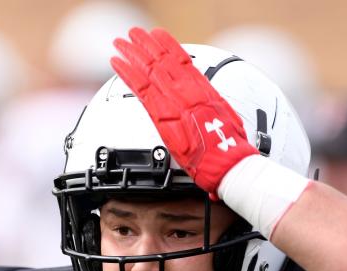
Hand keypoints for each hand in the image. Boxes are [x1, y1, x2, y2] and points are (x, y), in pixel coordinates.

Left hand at [111, 27, 256, 195]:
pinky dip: (126, 72)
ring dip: (132, 53)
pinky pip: (139, 87)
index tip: (158, 34)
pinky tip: (116, 63)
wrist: (226, 160)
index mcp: (203, 89)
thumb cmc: (230, 147)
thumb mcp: (223, 119)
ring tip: (120, 42)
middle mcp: (187, 89)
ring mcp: (173, 99)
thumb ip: (209, 109)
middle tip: (134, 33)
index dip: (168, 45)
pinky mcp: (161, 114)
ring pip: (148, 68)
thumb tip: (205, 108)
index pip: (182, 59)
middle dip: (146, 44)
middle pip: (162, 60)